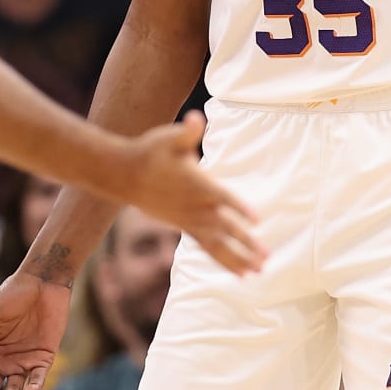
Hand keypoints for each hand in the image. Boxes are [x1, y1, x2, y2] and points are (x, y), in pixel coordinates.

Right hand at [118, 111, 265, 274]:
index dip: (240, 207)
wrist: (124, 174)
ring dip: (238, 259)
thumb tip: (196, 117)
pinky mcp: (184, 227)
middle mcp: (195, 207)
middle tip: (266, 257)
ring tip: (258, 271)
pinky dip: (223, 260)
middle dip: (246, 243)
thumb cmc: (150, 152)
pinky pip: (207, 247)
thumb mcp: (170, 137)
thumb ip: (188, 131)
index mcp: (197, 184)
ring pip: (217, 244)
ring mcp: (189, 220)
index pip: (223, 197)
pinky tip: (240, 272)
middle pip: (225, 227)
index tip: (257, 220)